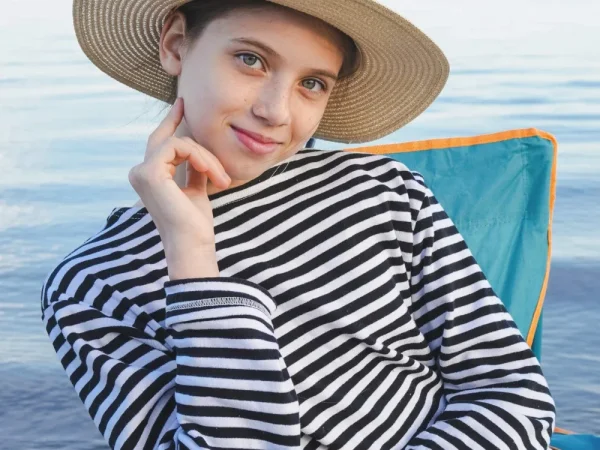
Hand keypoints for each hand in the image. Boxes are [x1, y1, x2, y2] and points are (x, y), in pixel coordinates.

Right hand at [128, 97, 230, 251]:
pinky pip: (179, 147)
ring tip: (222, 178)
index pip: (159, 144)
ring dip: (207, 157)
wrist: (193, 243)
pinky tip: (212, 173)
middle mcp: (139, 173)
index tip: (182, 105)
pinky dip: (201, 157)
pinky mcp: (150, 171)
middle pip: (166, 139)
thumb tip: (197, 153)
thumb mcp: (196, 189)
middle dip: (184, 129)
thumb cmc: (195, 223)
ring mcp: (141, 172)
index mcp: (149, 177)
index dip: (170, 122)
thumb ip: (193, 169)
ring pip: (179, 143)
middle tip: (195, 122)